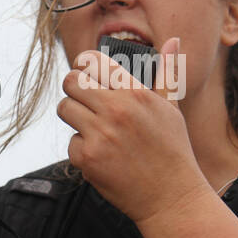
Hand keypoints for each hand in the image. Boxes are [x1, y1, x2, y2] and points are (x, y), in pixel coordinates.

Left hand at [58, 37, 209, 222]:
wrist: (171, 197)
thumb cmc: (173, 150)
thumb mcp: (171, 108)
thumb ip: (166, 72)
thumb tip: (173, 40)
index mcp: (136, 93)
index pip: (92, 61)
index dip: (86, 66)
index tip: (89, 75)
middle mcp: (116, 110)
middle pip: (71, 80)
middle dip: (75, 89)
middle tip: (86, 101)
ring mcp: (99, 135)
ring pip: (64, 108)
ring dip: (75, 116)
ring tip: (94, 128)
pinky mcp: (87, 159)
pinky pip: (70, 141)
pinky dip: (82, 148)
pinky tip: (103, 155)